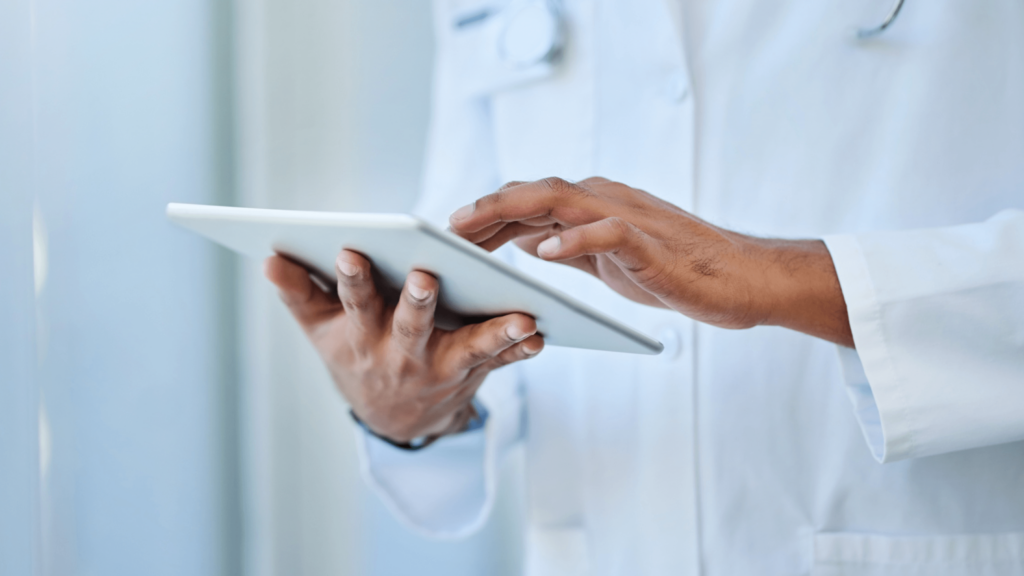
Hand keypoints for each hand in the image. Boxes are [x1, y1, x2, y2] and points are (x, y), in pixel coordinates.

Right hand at [264, 251, 544, 443]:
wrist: (393, 418)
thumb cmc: (354, 355)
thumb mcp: (320, 330)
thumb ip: (297, 291)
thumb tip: (270, 255)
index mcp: (362, 334)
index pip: (354, 302)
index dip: (351, 280)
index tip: (350, 252)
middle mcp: (400, 352)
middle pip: (410, 325)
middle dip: (417, 302)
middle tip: (425, 277)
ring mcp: (438, 366)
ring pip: (468, 348)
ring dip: (494, 334)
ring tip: (520, 319)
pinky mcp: (471, 373)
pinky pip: (499, 361)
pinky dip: (519, 350)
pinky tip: (539, 335)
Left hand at [448, 177, 852, 346]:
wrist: (738, 279)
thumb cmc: (674, 270)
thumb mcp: (607, 260)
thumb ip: (569, 247)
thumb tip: (524, 240)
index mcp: (593, 206)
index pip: (530, 202)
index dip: (487, 215)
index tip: (449, 233)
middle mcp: (605, 201)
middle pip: (535, 193)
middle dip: (487, 209)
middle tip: (447, 228)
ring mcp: (627, 218)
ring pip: (562, 200)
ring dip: (513, 211)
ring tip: (475, 230)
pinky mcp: (650, 243)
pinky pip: (607, 233)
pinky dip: (573, 239)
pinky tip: (543, 252)